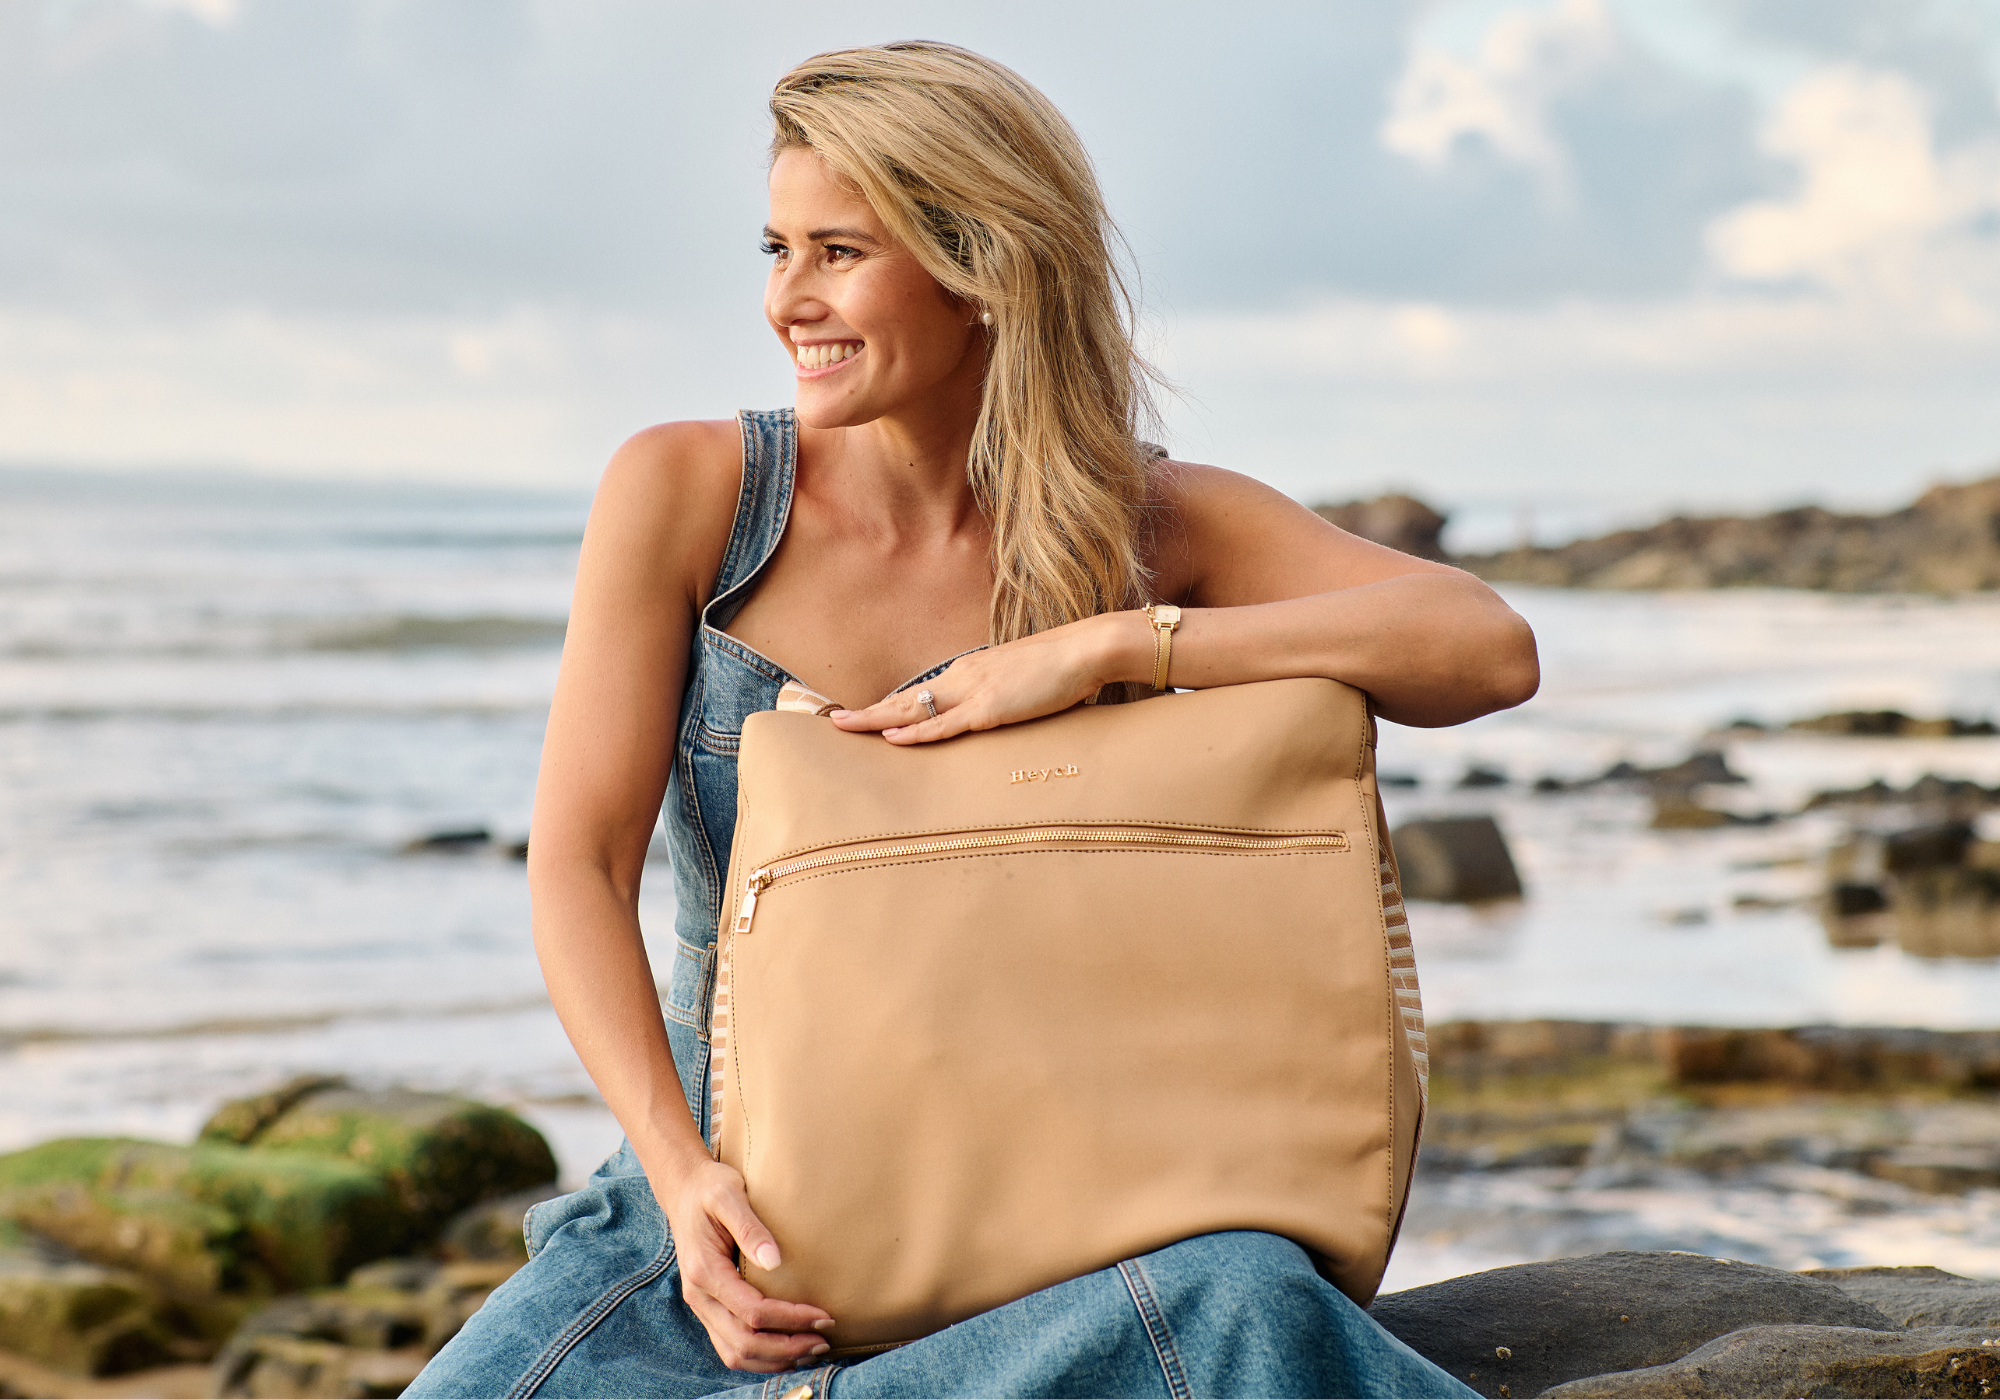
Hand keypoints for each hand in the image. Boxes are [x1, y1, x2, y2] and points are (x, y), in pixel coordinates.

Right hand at [653, 1154, 832, 1371]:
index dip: (789, 1319)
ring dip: (774, 1359)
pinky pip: (730, 1345)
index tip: (822, 1316)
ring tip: (811, 1351)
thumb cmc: (710, 1188)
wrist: (684, 1189)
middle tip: (824, 1341)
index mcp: (705, 1272)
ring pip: (734, 1353)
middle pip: (743, 1343)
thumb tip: (774, 1261)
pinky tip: (787, 1349)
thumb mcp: (729, 1196)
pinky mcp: (709, 1307)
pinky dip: (760, 1356)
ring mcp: (702, 1305)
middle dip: (786, 1348)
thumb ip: (750, 1228)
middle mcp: (699, 1296)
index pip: (752, 1312)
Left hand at [829, 612, 1143, 744]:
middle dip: (865, 712)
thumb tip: (986, 713)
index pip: (917, 693)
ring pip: (913, 709)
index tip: (859, 715)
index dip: (885, 705)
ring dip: (875, 719)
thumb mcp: (1019, 682)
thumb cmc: (1058, 667)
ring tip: (842, 726)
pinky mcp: (990, 708)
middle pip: (903, 698)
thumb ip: (997, 696)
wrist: (1084, 650)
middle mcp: (962, 677)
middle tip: (829, 720)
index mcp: (968, 672)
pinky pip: (944, 724)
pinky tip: (891, 737)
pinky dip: (915, 732)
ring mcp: (974, 691)